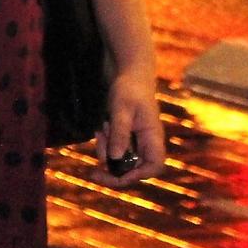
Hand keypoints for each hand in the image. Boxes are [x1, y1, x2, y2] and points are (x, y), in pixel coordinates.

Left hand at [92, 65, 166, 187]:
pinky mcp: (124, 134)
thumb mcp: (122, 109)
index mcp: (153, 137)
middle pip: (134, 168)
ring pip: (120, 158)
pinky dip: (104, 141)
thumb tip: (115, 158)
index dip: (138, 175)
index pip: (154, 166)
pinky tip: (101, 125)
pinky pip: (113, 147)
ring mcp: (135, 139)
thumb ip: (120, 133)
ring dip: (106, 150)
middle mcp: (146, 142)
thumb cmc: (129, 88)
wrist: (127, 72)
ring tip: (102, 128)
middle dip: (114, 172)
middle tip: (94, 175)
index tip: (117, 176)